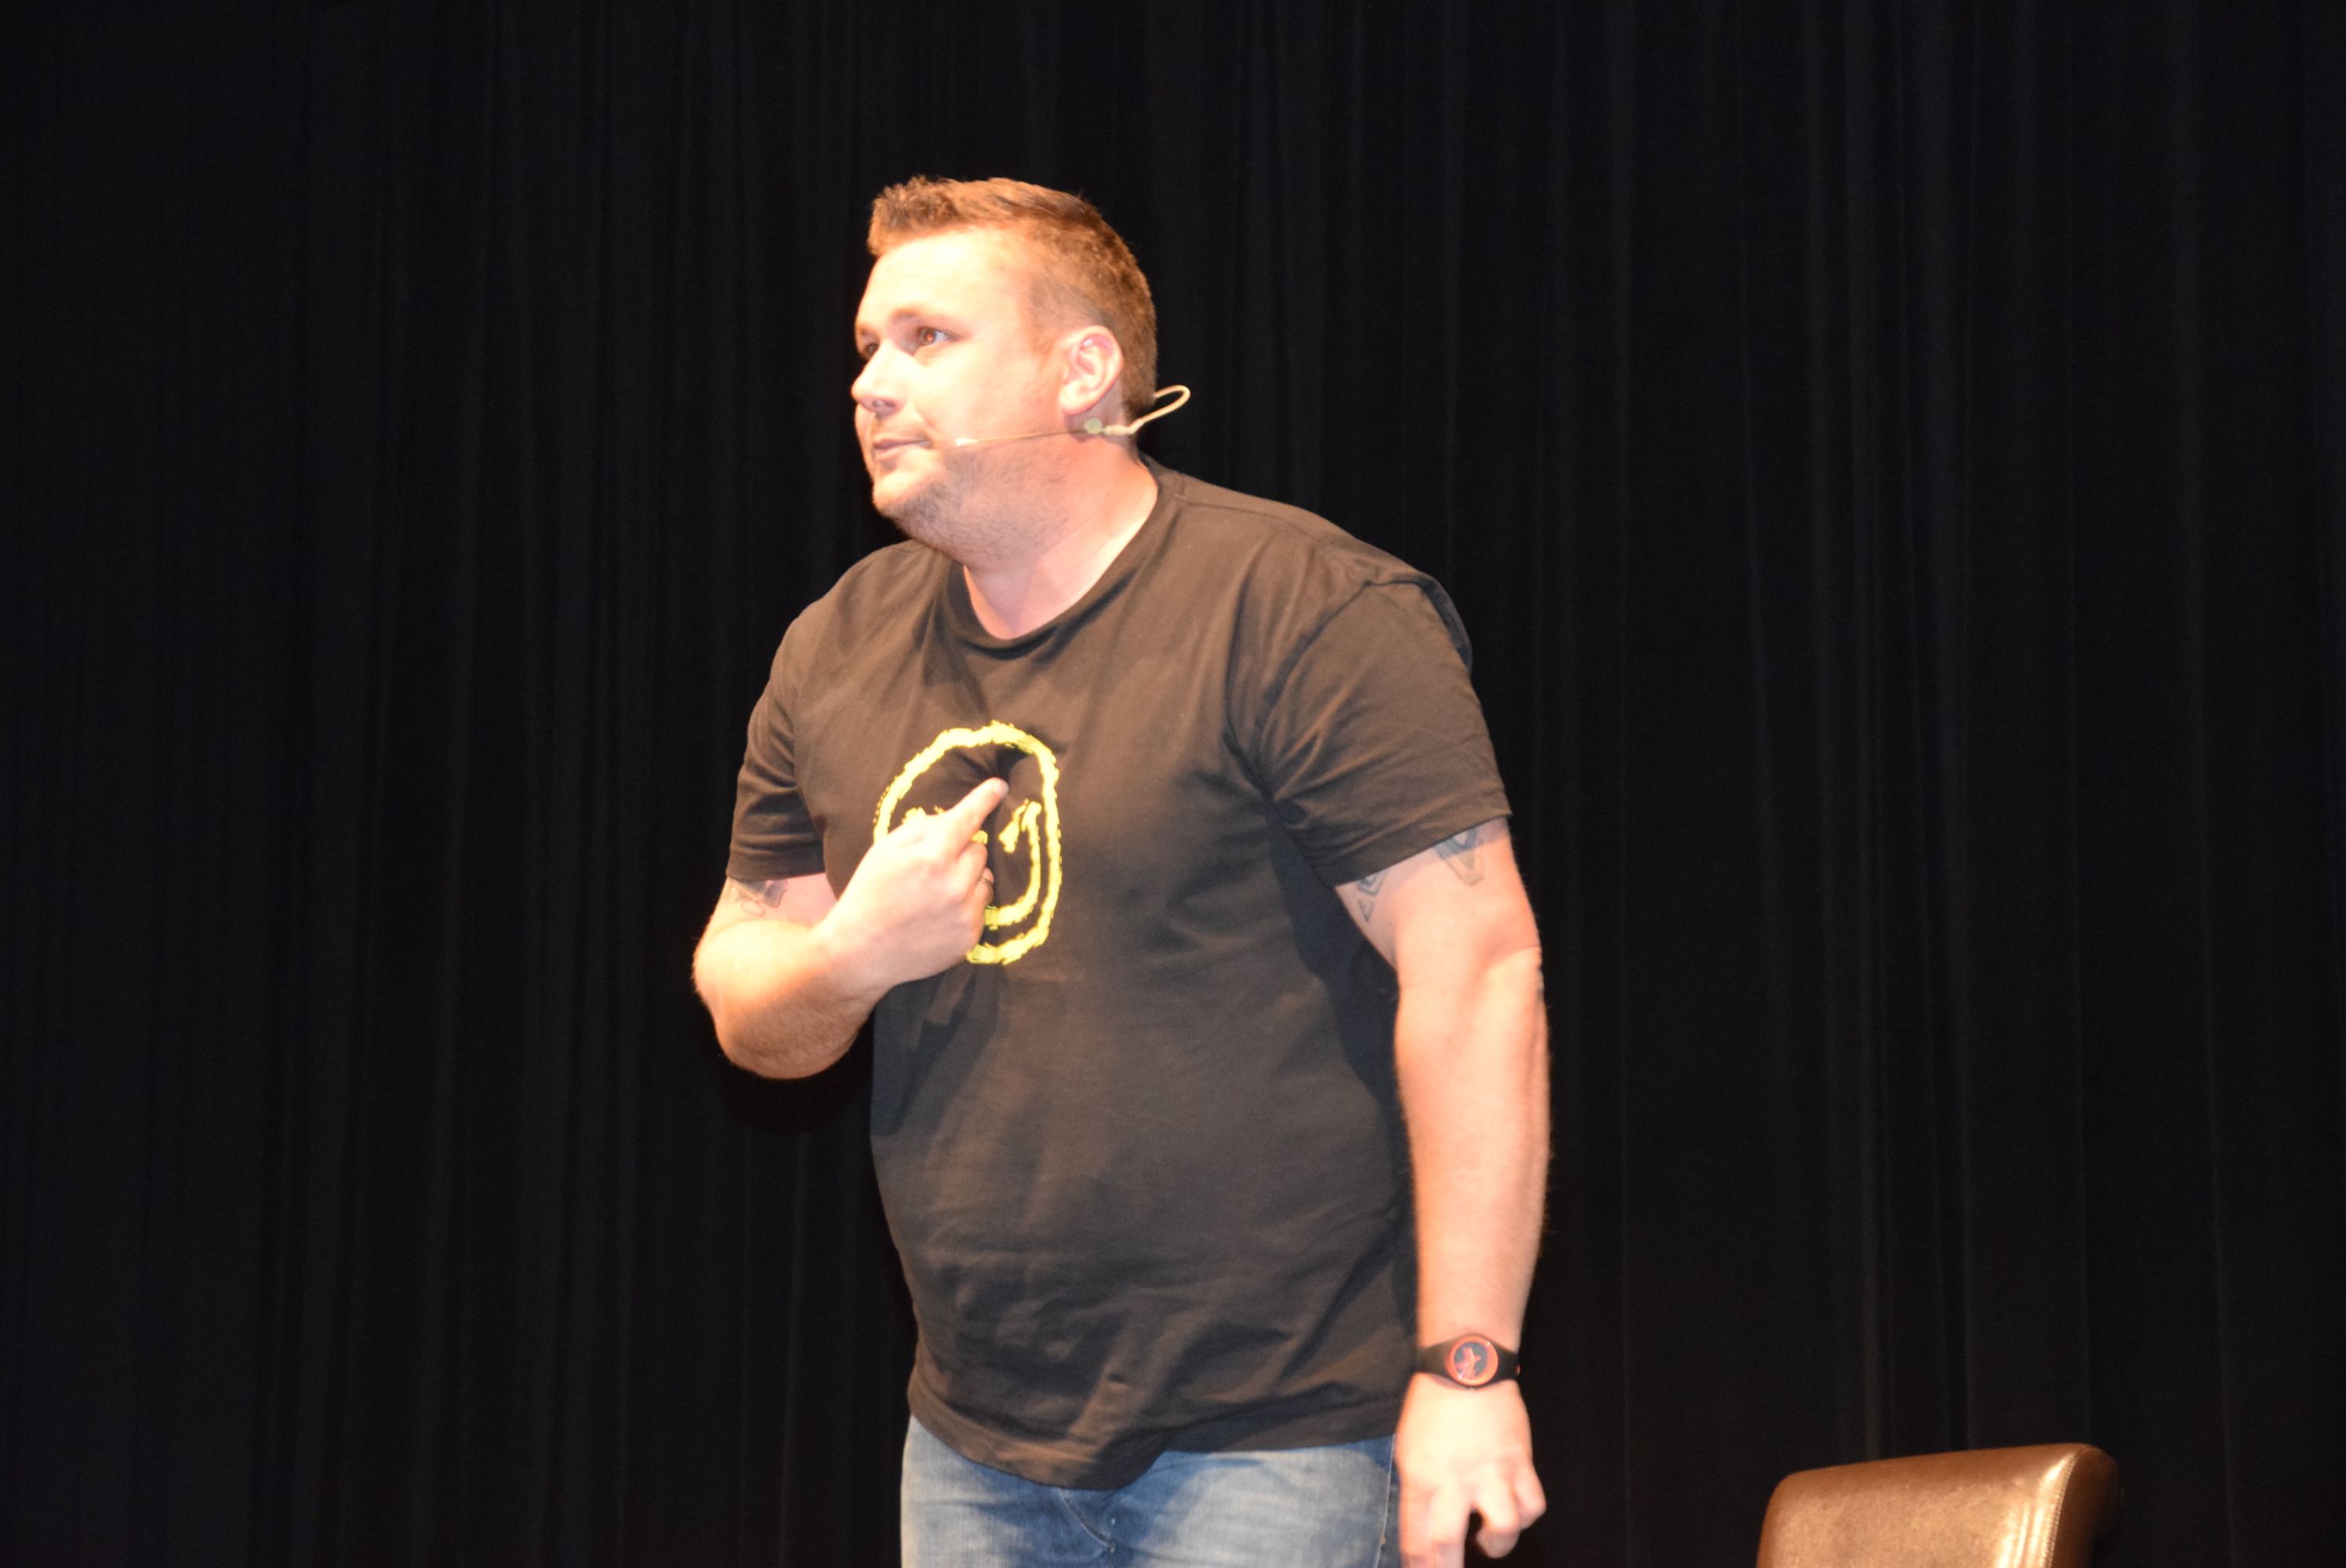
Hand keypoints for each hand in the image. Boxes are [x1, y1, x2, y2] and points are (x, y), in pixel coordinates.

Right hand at [825, 778, 1006, 991]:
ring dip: (968, 879)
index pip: (968, 819)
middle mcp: (955, 885)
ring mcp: (965, 914)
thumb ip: (924, 827)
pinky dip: (966, 905)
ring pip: (985, 879)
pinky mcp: (970, 937)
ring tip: (934, 893)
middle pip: (979, 850)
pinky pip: (982, 907)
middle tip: (932, 866)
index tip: (1000, 786)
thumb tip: (958, 819)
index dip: (984, 799)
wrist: (860, 951)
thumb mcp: (886, 848)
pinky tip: (938, 915)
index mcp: (933, 856)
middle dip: (960, 851)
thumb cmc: (870, 891)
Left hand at [1395, 1374, 1545, 1567]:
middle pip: (1447, 1542)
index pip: (1415, 1537)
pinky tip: (1514, 1510)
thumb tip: (1425, 1529)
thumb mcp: (1409, 1451)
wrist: (1465, 1368)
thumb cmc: (1431, 1408)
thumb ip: (1418, 1491)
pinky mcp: (1520, 1462)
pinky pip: (1532, 1503)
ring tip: (1488, 1539)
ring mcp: (1490, 1472)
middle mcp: (1453, 1480)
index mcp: (1419, 1477)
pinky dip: (1525, 1515)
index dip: (1419, 1566)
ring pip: (1504, 1527)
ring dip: (1497, 1543)